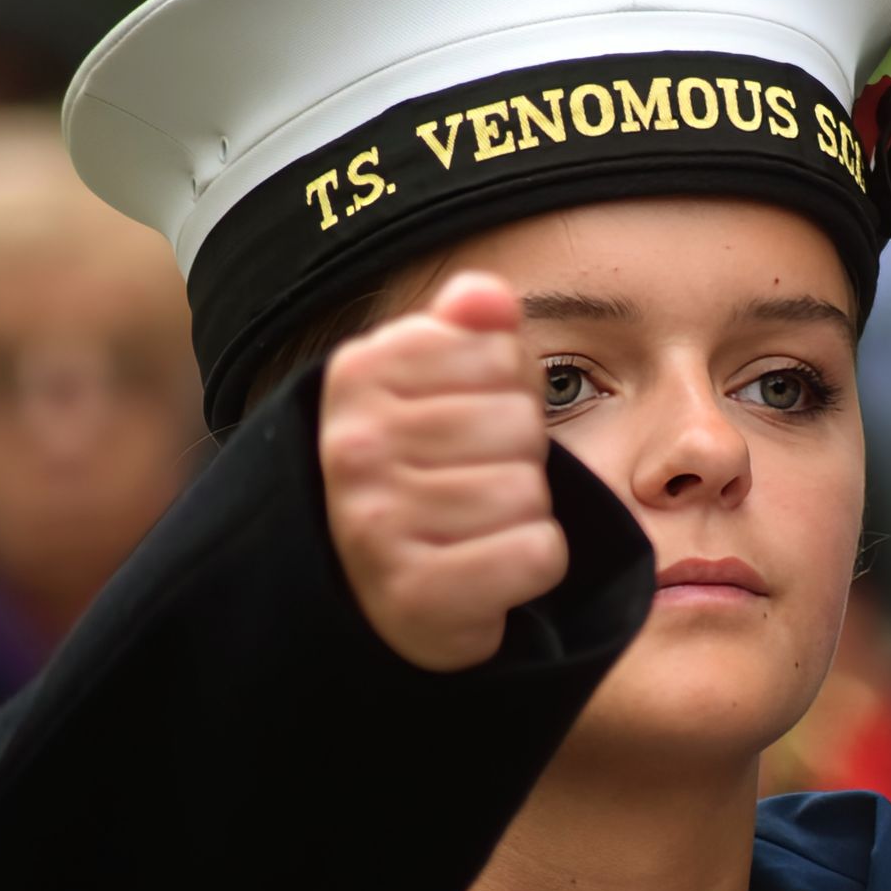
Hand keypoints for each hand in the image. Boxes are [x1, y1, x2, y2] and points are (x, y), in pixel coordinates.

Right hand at [319, 272, 566, 670]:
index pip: (502, 355)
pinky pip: (536, 554)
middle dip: (517, 456)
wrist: (373, 595)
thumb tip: (489, 295)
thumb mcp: (431, 386)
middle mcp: (354, 447)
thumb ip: (464, 330)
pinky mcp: (416, 595)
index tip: (468, 423)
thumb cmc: (419, 475)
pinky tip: (487, 570)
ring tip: (475, 527)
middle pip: (520, 424)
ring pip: (528, 492)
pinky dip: (531, 565)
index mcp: (356, 375)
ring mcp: (376, 525)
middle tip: (473, 484)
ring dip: (522, 514)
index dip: (509, 391)